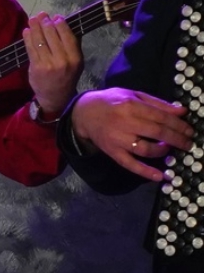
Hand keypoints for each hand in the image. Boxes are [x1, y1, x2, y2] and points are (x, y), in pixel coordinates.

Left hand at [24, 11, 82, 117]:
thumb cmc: (66, 76)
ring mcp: (48, 64)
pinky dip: (28, 38)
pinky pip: (31, 49)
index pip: (69, 37)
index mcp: (76, 58)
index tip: (56, 17)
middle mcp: (63, 61)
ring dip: (35, 27)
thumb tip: (66, 25)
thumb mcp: (76, 63)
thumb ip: (72, 46)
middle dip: (46, 23)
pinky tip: (27, 31)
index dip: (61, 25)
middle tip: (42, 15)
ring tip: (33, 19)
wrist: (55, 97)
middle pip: (53, 37)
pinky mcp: (36, 67)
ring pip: (41, 41)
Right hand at [68, 87, 193, 182]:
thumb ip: (158, 104)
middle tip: (188, 143)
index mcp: (132, 106)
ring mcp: (118, 139)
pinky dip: (145, 171)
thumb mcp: (134, 95)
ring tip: (170, 149)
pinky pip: (130, 164)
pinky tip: (159, 177)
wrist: (83, 113)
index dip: (179, 125)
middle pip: (158, 133)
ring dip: (163, 151)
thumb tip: (182, 111)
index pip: (162, 118)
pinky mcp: (112, 151)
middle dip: (177, 139)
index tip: (190, 131)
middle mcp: (125, 123)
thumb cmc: (111, 101)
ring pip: (146, 149)